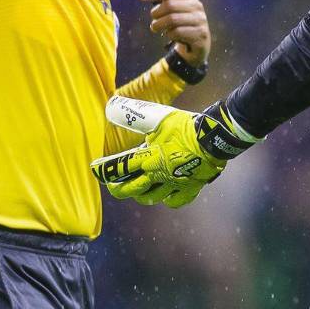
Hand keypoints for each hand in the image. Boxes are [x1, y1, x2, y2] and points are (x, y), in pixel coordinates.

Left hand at [90, 99, 258, 206]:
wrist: (215, 139)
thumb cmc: (185, 127)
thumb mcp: (159, 117)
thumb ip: (136, 115)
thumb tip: (112, 107)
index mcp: (147, 158)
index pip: (118, 167)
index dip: (103, 169)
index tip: (94, 169)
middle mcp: (157, 175)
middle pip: (130, 190)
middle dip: (118, 188)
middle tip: (113, 185)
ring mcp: (173, 185)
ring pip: (151, 198)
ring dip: (140, 195)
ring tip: (137, 190)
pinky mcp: (189, 189)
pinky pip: (173, 201)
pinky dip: (167, 199)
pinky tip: (166, 194)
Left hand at [140, 0, 210, 67]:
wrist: (198, 44)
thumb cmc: (182, 24)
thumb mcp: (172, 11)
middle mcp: (197, 6)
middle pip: (170, 5)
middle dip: (156, 13)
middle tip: (153, 21)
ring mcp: (200, 20)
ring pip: (173, 19)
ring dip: (159, 25)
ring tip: (155, 28)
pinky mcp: (200, 33)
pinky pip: (177, 32)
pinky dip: (169, 34)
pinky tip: (169, 35)